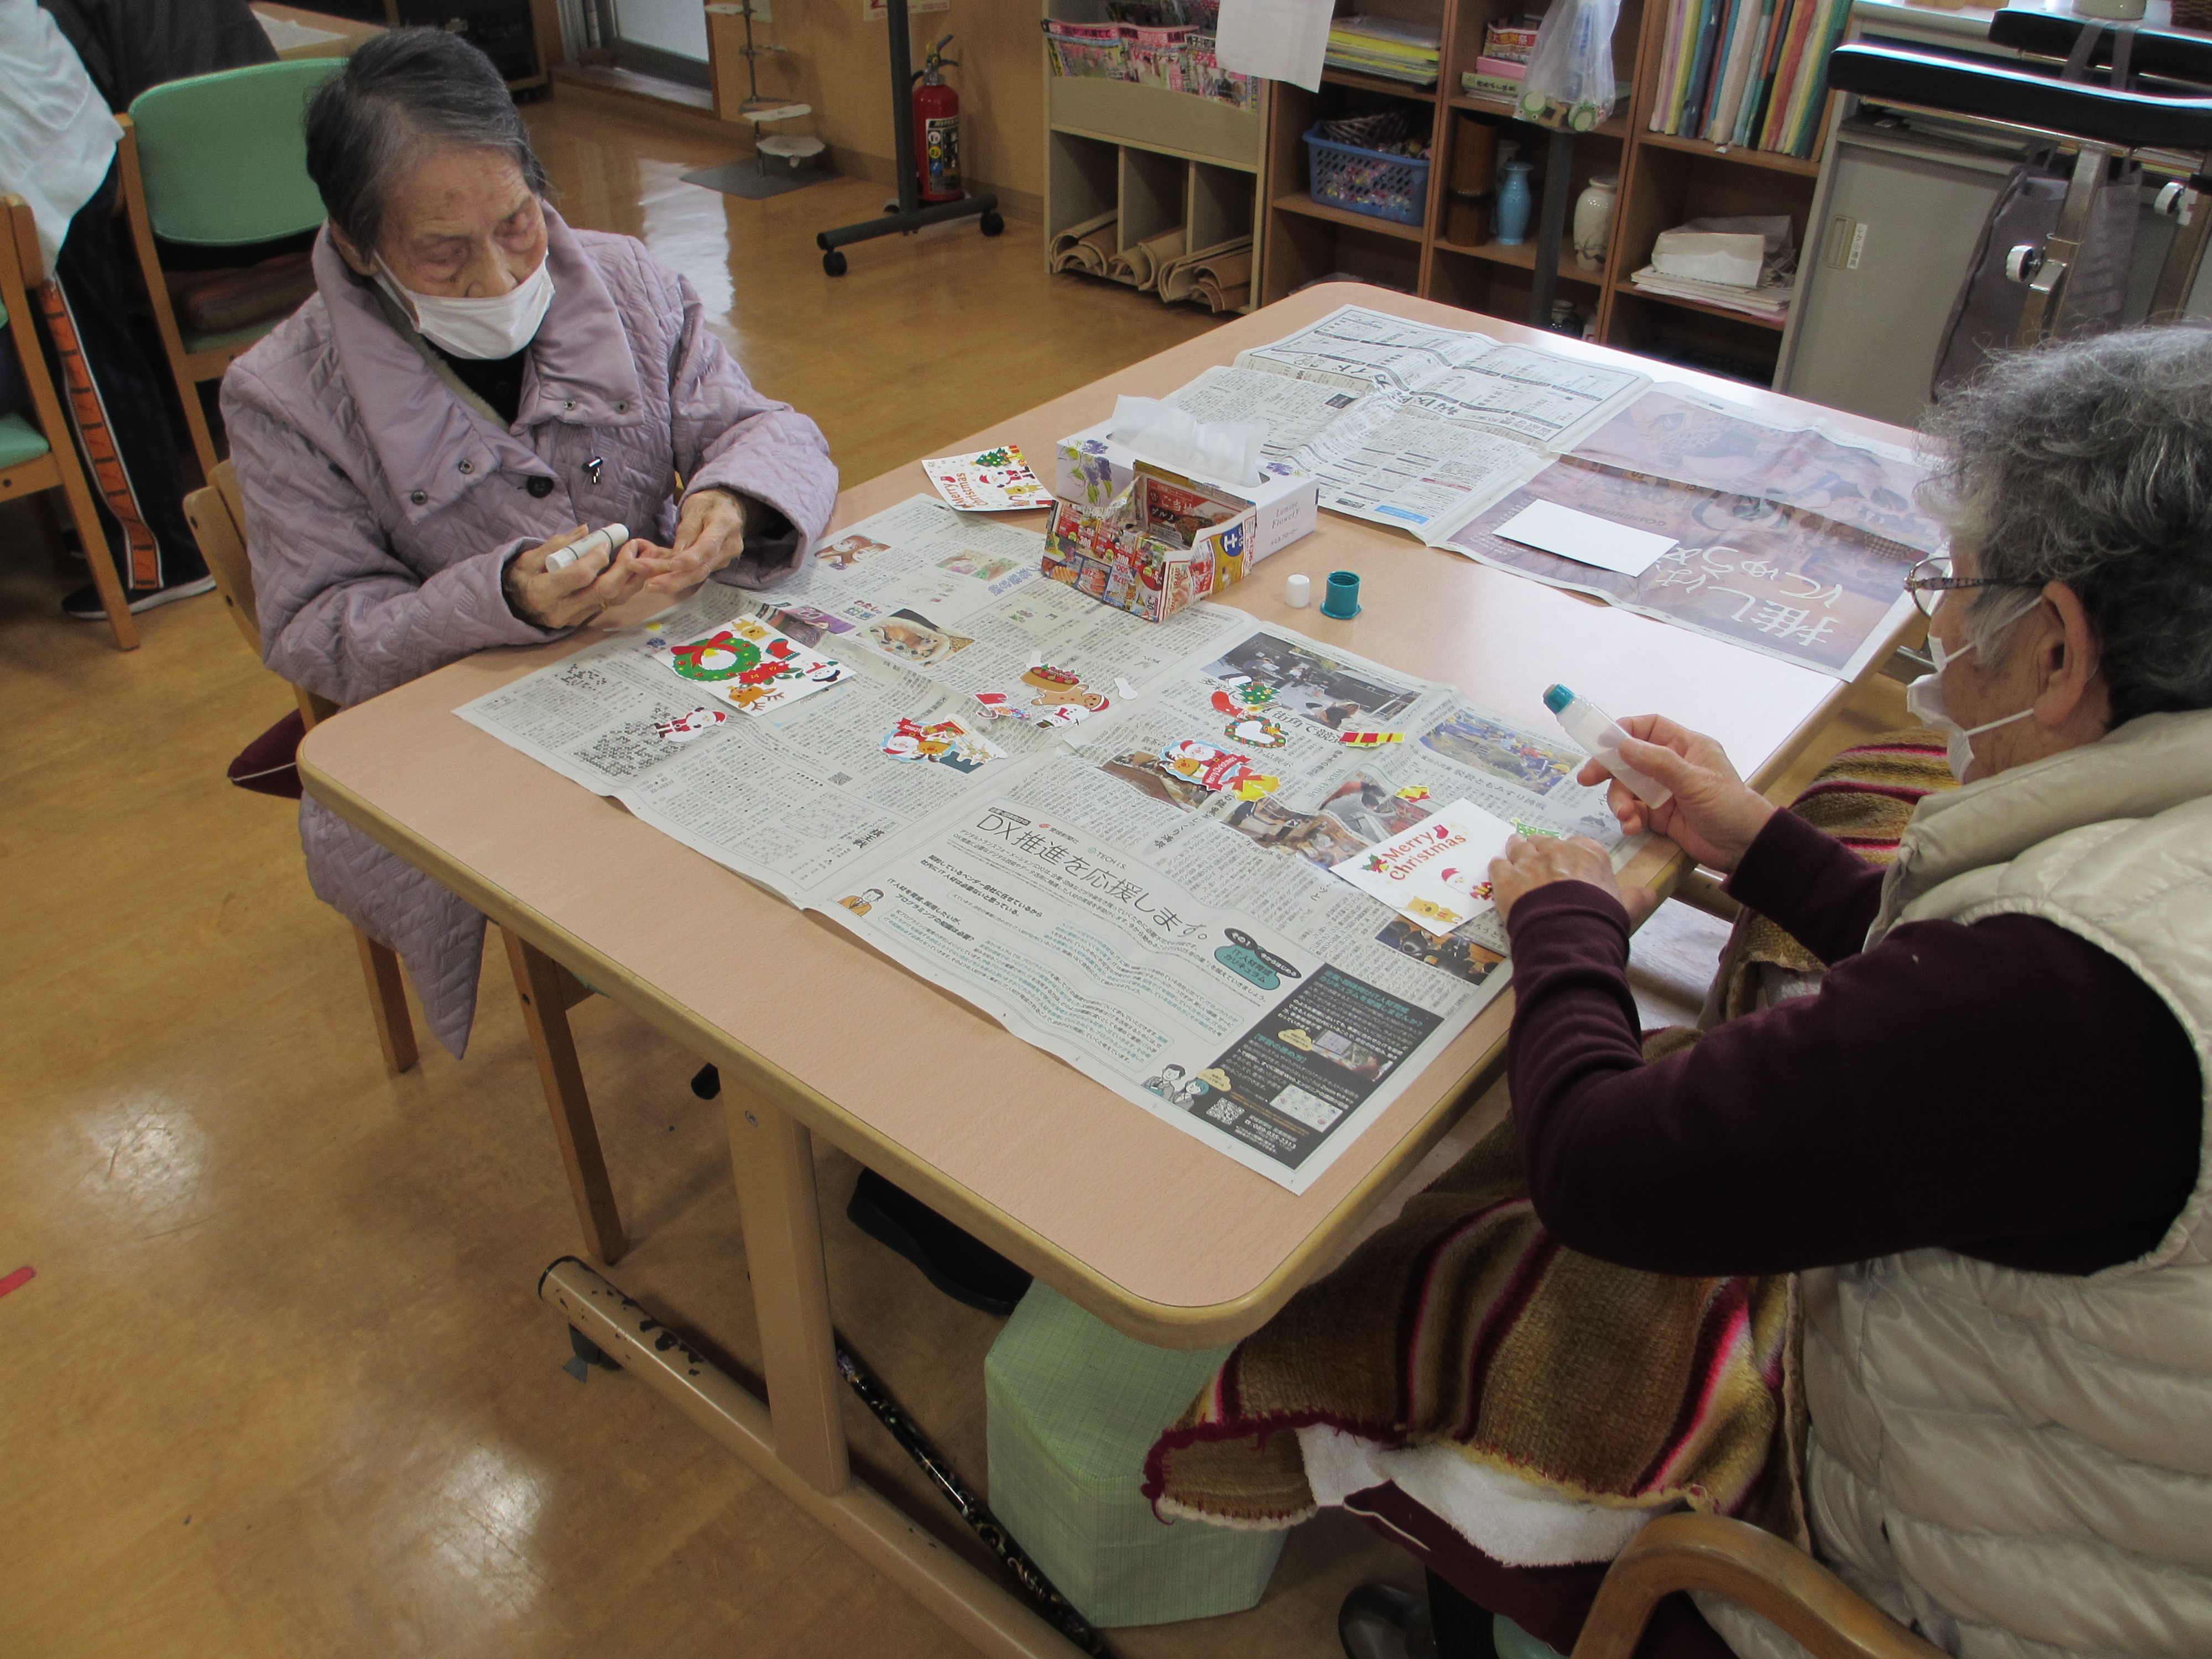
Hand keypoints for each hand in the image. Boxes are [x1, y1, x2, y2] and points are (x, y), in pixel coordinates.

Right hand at [504, 523, 649, 628]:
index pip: (579, 576)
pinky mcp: (584, 620)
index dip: (596, 558)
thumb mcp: (528, 558)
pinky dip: (625, 585)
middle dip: (623, 567)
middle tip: (633, 546)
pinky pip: (611, 603)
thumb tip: (585, 531)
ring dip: (632, 577)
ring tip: (640, 555)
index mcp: (543, 592)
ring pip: (614, 600)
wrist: (513, 608)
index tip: (604, 542)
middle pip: (604, 591)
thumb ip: (558, 544)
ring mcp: (575, 618)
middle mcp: (561, 610)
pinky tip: (631, 569)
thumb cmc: (520, 579)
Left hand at [631, 487, 747, 593]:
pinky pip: (693, 571)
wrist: (728, 508)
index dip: (689, 559)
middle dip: (674, 580)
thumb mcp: (695, 507)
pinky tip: (654, 575)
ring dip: (670, 580)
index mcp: (725, 525)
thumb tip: (676, 555)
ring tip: (647, 584)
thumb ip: (687, 530)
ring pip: (695, 574)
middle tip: (649, 585)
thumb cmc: (709, 504)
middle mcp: (728, 547)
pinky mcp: (714, 565)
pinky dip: (673, 574)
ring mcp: (723, 559)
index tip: (670, 565)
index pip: (708, 547)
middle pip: (701, 569)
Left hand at [1487, 834, 1655, 927]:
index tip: (1566, 862)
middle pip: (1544, 842)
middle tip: (1537, 860)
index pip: (1577, 844)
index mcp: (1589, 853)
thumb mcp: (1624, 907)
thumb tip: (1650, 894)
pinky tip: (1499, 872)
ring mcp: (1529, 862)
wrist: (1569, 935)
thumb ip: (1635, 897)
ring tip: (1513, 853)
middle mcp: (1558, 850)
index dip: (1569, 854)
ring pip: (1518, 846)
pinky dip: (1499, 868)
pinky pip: (1498, 865)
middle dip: (1540, 850)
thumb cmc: (1599, 919)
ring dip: (1516, 850)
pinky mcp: (1507, 877)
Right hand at [1581, 714, 1774, 874]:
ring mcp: (1665, 791)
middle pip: (1630, 759)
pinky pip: (1634, 811)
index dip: (1623, 731)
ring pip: (1628, 788)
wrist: (1745, 848)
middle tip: (1586, 779)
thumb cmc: (1729, 807)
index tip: (1600, 743)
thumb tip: (1623, 745)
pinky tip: (1632, 827)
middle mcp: (1672, 765)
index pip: (1648, 728)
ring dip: (1620, 801)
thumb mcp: (1695, 782)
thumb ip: (1658, 763)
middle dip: (1609, 770)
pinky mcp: (1660, 816)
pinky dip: (1629, 818)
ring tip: (1626, 816)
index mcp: (1686, 747)